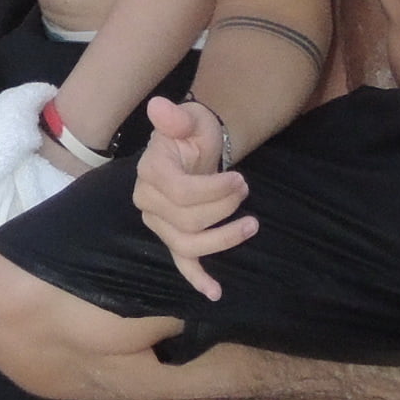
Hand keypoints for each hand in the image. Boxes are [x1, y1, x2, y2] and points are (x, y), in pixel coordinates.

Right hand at [131, 94, 254, 301]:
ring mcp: (159, 223)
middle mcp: (148, 201)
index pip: (181, 194)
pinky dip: (198, 278)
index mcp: (151, 172)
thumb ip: (176, 117)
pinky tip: (215, 292)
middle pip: (188, 221)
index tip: (240, 180)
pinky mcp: (172, 237)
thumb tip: (160, 106)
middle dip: (223, 208)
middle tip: (245, 189)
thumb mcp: (190, 118)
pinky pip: (182, 262)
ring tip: (252, 225)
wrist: (194, 147)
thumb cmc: (193, 132)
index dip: (214, 191)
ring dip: (223, 239)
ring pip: (189, 244)